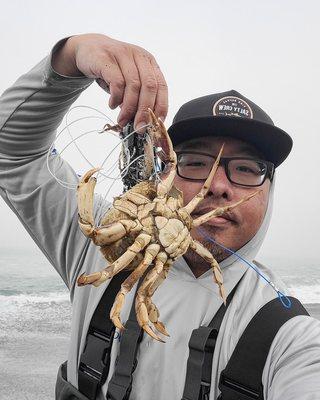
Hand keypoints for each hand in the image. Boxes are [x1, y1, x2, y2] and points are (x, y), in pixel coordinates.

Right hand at [52, 34, 167, 129]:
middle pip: (149, 87)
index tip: (155, 124)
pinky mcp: (106, 58)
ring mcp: (123, 55)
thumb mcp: (129, 82)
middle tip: (139, 128)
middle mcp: (139, 57)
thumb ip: (137, 98)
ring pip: (134, 85)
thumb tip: (142, 123)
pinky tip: (112, 105)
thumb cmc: (112, 70)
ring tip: (122, 120)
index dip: (161, 107)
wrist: (88, 49)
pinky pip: (117, 82)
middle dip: (145, 111)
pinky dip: (116, 97)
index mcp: (150, 63)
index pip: (162, 86)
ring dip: (129, 108)